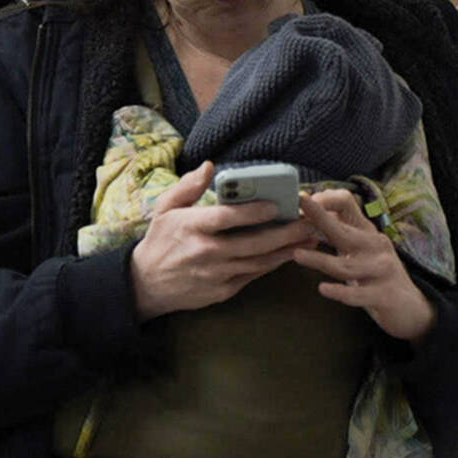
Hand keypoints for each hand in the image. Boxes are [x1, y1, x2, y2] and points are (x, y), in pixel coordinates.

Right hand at [130, 161, 317, 320]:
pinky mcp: (222, 291)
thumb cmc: (161, 240)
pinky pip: (253, 276)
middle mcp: (205, 253)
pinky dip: (272, 265)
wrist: (146, 285)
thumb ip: (188, 186)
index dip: (253, 212)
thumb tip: (210, 166)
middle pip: (253, 244)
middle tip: (309, 222)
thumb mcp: (165, 208)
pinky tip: (290, 254)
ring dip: (287, 250)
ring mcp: (215, 275)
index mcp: (191, 228)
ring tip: (310, 238)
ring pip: (258, 263)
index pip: (226, 218)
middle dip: (285, 233)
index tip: (277, 204)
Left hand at [293, 189, 436, 342]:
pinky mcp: (385, 294)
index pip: (348, 205)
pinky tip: (322, 288)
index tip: (304, 201)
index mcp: (367, 232)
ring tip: (297, 255)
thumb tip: (312, 212)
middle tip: (301, 203)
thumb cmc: (378, 276)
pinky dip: (340, 292)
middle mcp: (376, 246)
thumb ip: (341, 232)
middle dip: (320, 217)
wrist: (411, 308)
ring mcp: (382, 270)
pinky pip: (358, 294)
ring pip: (346, 265)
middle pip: (344, 230)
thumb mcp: (362, 249)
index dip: (326, 201)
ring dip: (320, 260)